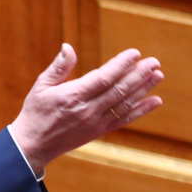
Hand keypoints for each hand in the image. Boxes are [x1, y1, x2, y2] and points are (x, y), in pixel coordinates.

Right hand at [9, 44, 163, 175]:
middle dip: (138, 75)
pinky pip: (124, 120)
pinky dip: (141, 110)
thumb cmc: (36, 111)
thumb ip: (58, 67)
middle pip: (118, 90)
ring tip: (158, 75)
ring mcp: (95, 122)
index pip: (102, 78)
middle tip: (154, 62)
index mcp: (72, 96)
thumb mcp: (41, 86)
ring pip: (124, 104)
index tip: (134, 53)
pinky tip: (155, 101)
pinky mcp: (99, 132)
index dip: (120, 65)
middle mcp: (87, 110)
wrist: (34, 145)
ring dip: (144, 89)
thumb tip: (68, 47)